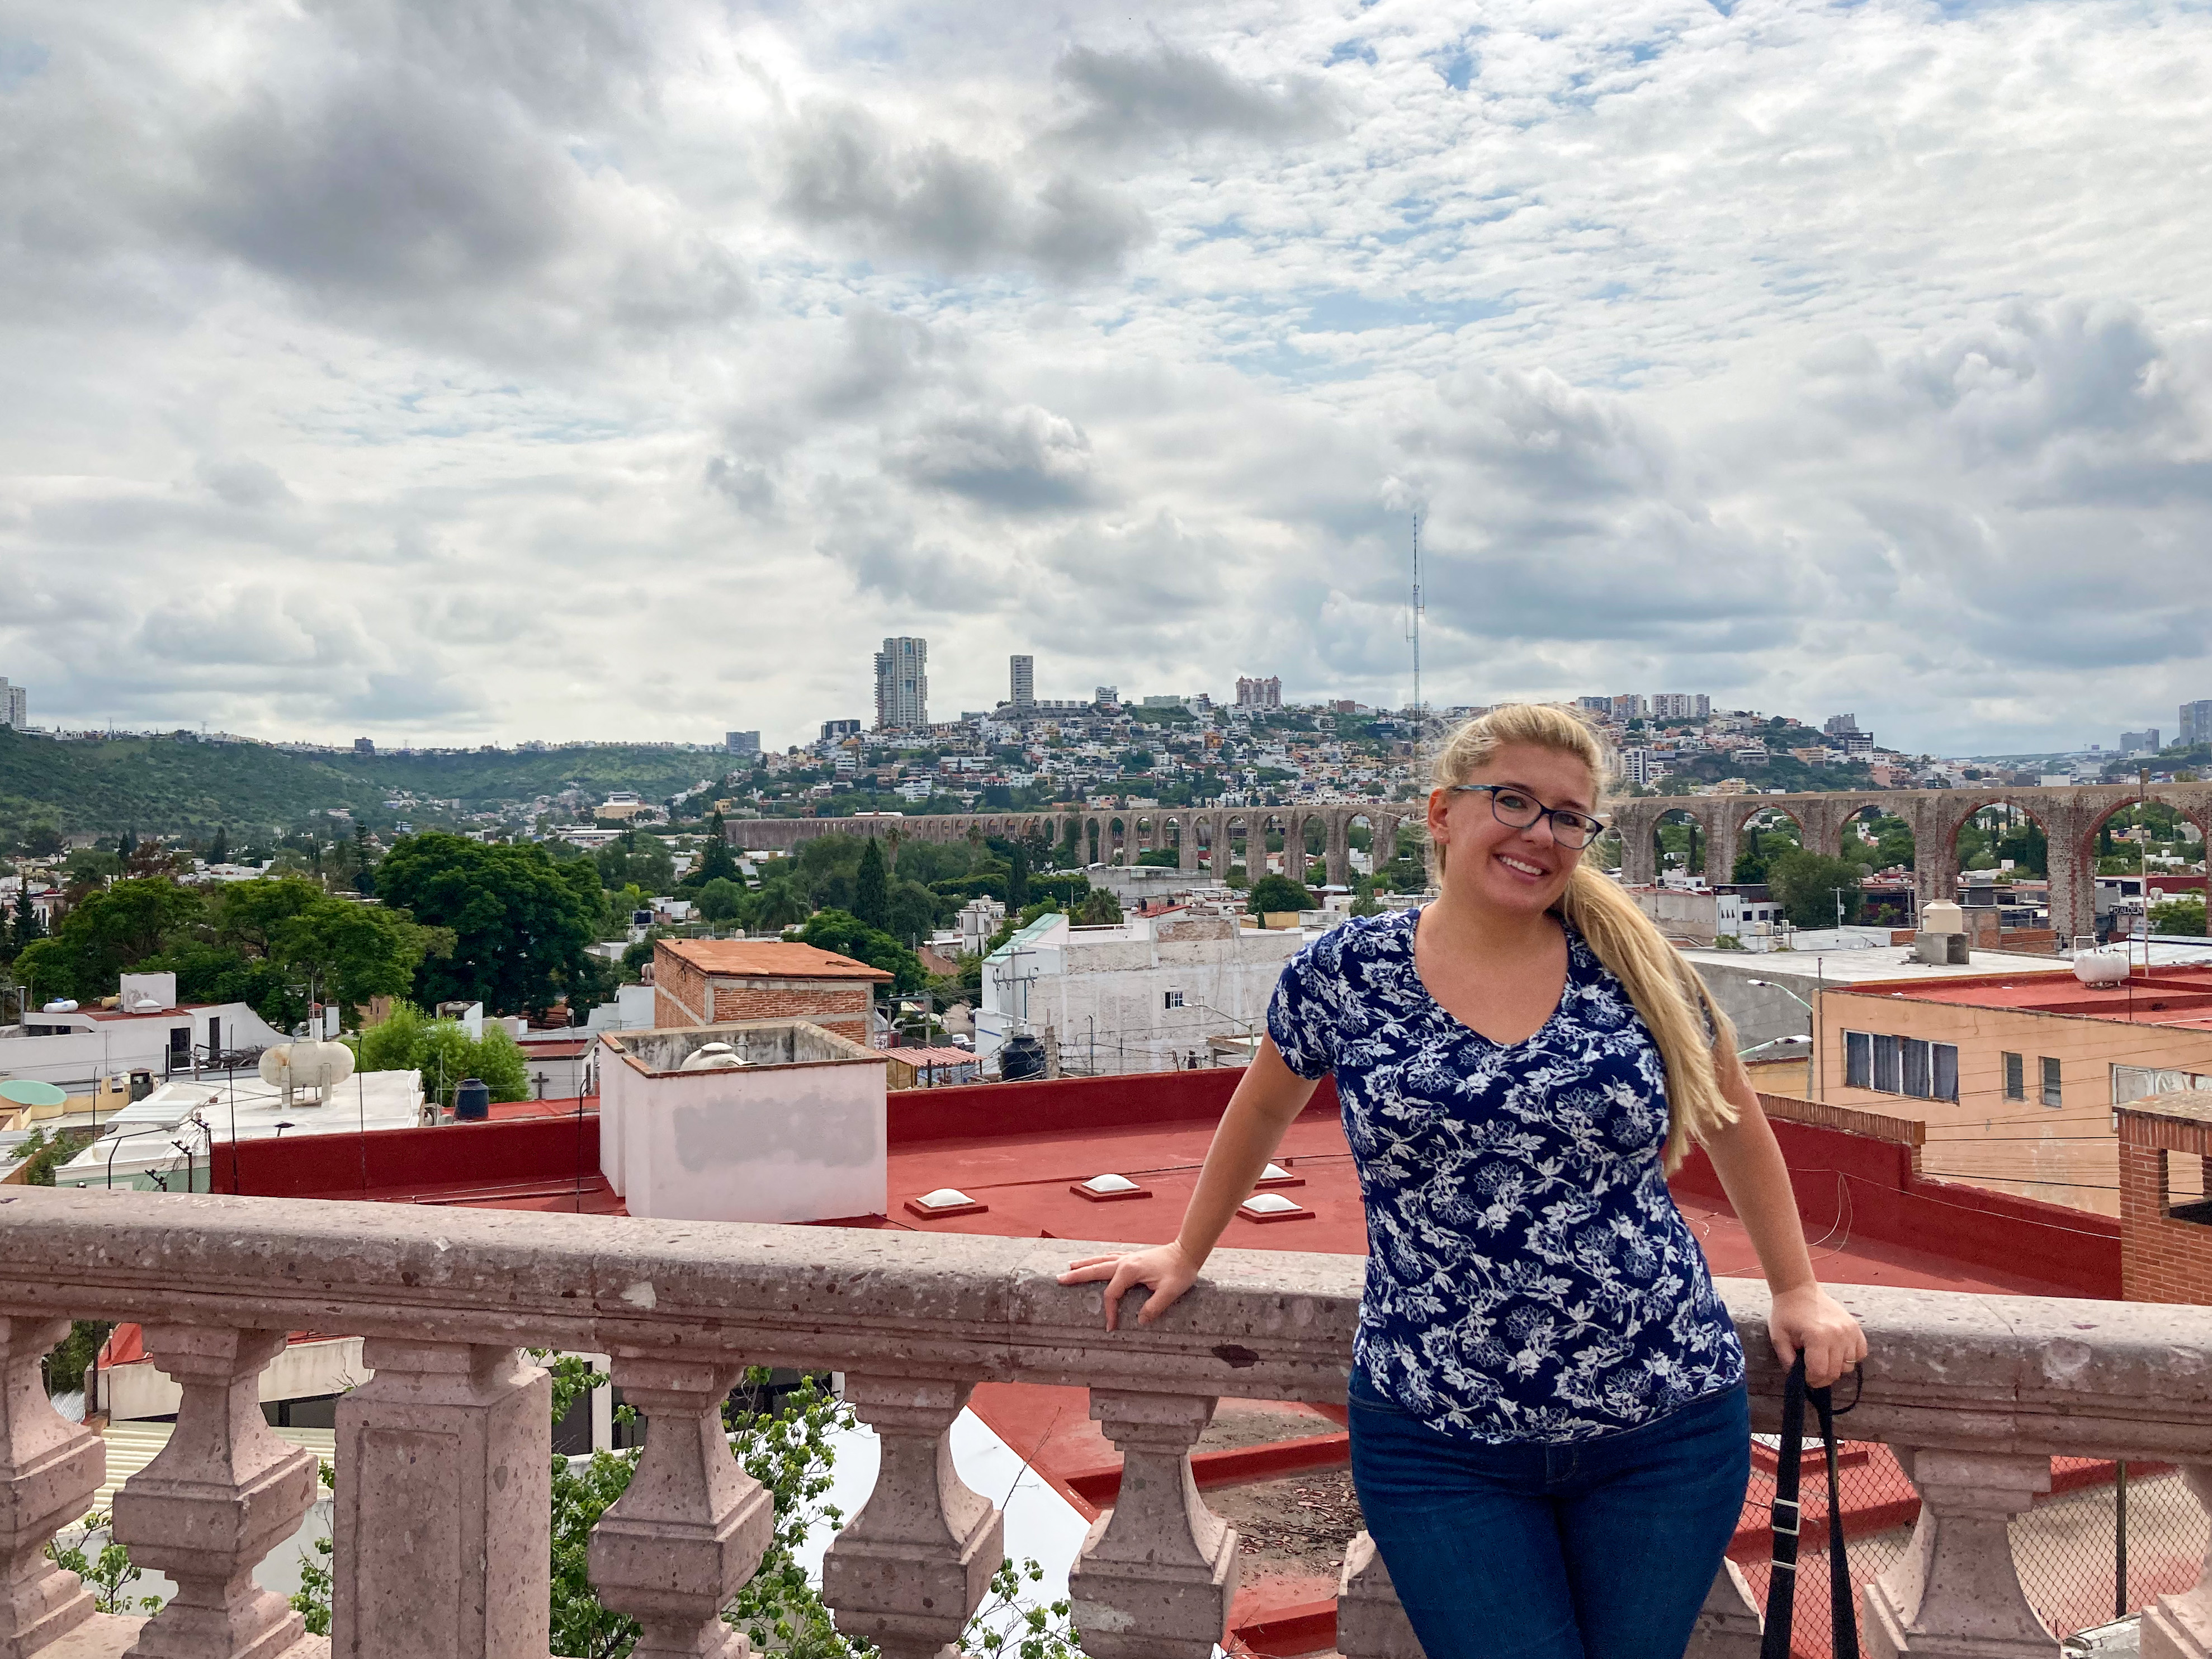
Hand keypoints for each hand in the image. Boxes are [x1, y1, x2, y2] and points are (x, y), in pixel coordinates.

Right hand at [1059, 1242, 1203, 1330]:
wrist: (1187, 1251)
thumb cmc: (1179, 1271)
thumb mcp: (1170, 1292)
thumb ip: (1154, 1307)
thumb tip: (1139, 1321)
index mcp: (1129, 1270)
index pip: (1111, 1294)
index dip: (1109, 1311)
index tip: (1111, 1326)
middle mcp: (1125, 1262)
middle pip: (1096, 1269)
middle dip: (1078, 1275)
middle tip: (1060, 1278)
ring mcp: (1128, 1258)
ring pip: (1101, 1261)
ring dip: (1085, 1265)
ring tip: (1070, 1266)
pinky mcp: (1133, 1258)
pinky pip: (1110, 1258)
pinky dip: (1099, 1260)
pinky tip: (1095, 1261)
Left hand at [1768, 1283, 1867, 1388]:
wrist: (1799, 1290)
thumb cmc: (1787, 1313)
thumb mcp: (1778, 1337)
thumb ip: (1787, 1360)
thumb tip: (1797, 1377)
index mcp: (1817, 1337)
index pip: (1820, 1372)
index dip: (1810, 1379)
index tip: (1803, 1376)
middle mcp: (1838, 1335)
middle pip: (1835, 1372)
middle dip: (1822, 1377)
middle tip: (1811, 1371)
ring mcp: (1850, 1331)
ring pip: (1848, 1366)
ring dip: (1835, 1367)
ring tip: (1822, 1358)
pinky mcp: (1856, 1328)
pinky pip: (1860, 1353)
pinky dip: (1850, 1358)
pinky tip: (1837, 1352)